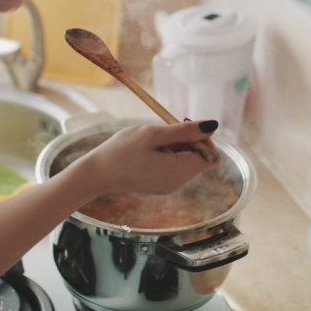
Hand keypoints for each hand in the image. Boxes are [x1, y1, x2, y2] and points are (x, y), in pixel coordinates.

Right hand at [78, 120, 220, 196]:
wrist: (97, 173)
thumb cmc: (122, 151)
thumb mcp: (154, 134)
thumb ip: (185, 130)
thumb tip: (213, 125)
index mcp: (178, 172)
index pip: (212, 157)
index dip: (204, 139)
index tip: (184, 128)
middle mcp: (178, 183)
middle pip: (200, 158)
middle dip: (188, 141)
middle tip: (164, 131)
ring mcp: (169, 185)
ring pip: (187, 160)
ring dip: (176, 146)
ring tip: (152, 141)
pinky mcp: (161, 184)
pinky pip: (175, 165)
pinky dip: (168, 153)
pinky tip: (148, 150)